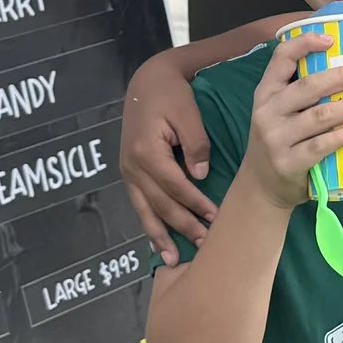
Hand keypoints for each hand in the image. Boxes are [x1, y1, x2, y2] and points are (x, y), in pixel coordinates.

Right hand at [123, 50, 219, 261]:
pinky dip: (148, 225)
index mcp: (147, 151)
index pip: (174, 185)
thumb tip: (200, 175)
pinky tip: (156, 242)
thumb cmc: (171, 94)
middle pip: (159, 204)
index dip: (195, 203)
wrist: (145, 83)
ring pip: (144, 210)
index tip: (215, 217)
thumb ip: (195, 143)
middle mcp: (132, 166)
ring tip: (173, 259)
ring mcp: (127, 171)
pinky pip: (138, 204)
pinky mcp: (129, 173)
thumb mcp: (187, 111)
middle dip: (182, 226)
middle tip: (205, 244)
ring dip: (159, 235)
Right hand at [241, 38, 342, 210]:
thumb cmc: (280, 141)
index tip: (331, 39)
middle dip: (341, 77)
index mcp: (267, 92)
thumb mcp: (279, 113)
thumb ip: (303, 94)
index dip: (305, 44)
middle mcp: (268, 112)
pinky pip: (319, 146)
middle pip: (308, 86)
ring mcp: (276, 138)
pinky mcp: (288, 162)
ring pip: (319, 116)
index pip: (280, 58)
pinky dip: (340, 138)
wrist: (261, 186)